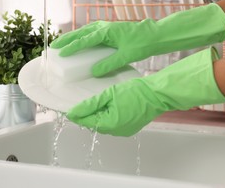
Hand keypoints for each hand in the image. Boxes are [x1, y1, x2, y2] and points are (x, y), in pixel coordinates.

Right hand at [51, 4, 224, 75]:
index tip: (61, 53)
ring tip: (62, 43)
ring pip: (84, 31)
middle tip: (53, 46)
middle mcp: (103, 26)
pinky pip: (91, 32)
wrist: (155, 34)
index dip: (71, 47)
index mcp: (106, 32)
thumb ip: (109, 64)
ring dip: (73, 36)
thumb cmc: (142, 43)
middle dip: (66, 39)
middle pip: (80, 32)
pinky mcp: (110, 29)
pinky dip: (82, 36)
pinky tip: (81, 42)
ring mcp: (106, 26)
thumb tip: (94, 72)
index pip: (84, 40)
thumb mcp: (126, 56)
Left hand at [66, 47, 224, 136]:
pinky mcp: (130, 127)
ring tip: (91, 105)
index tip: (67, 110)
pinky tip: (106, 107)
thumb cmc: (136, 91)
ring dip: (96, 115)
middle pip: (94, 124)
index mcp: (110, 124)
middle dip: (86, 115)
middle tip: (78, 104)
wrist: (157, 94)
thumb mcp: (109, 94)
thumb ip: (90, 104)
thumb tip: (74, 112)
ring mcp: (124, 131)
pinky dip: (107, 116)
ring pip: (103, 124)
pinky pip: (113, 124)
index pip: (86, 122)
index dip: (76, 115)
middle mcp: (116, 131)